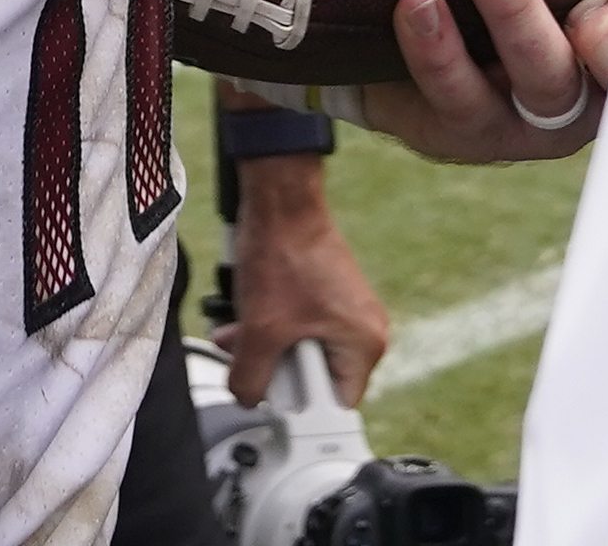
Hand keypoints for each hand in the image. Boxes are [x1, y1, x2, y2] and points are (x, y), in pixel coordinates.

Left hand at [216, 159, 391, 405]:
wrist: (279, 200)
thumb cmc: (283, 254)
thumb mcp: (260, 332)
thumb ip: (251, 381)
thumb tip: (247, 399)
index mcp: (365, 345)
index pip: (334, 407)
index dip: (298, 405)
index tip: (271, 393)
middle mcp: (364, 330)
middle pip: (314, 380)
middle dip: (274, 370)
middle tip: (252, 353)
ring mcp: (346, 312)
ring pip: (300, 354)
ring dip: (265, 348)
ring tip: (241, 330)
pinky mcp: (326, 298)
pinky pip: (297, 330)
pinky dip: (271, 328)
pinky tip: (247, 315)